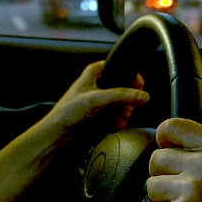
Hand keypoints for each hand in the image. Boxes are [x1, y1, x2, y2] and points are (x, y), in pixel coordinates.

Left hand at [0, 61, 146, 201]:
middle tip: (127, 110)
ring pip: (123, 102)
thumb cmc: (68, 112)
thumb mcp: (97, 99)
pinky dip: (119, 120)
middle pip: (125, 87)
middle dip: (128, 101)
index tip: (139, 86)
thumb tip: (144, 95)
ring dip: (124, 113)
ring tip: (119, 121)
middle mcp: (98, 83)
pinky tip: (115, 126)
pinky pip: (117, 114)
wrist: (57, 135)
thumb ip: (122, 95)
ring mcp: (100, 99)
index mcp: (94, 72)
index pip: (119, 66)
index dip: (131, 76)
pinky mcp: (100, 114)